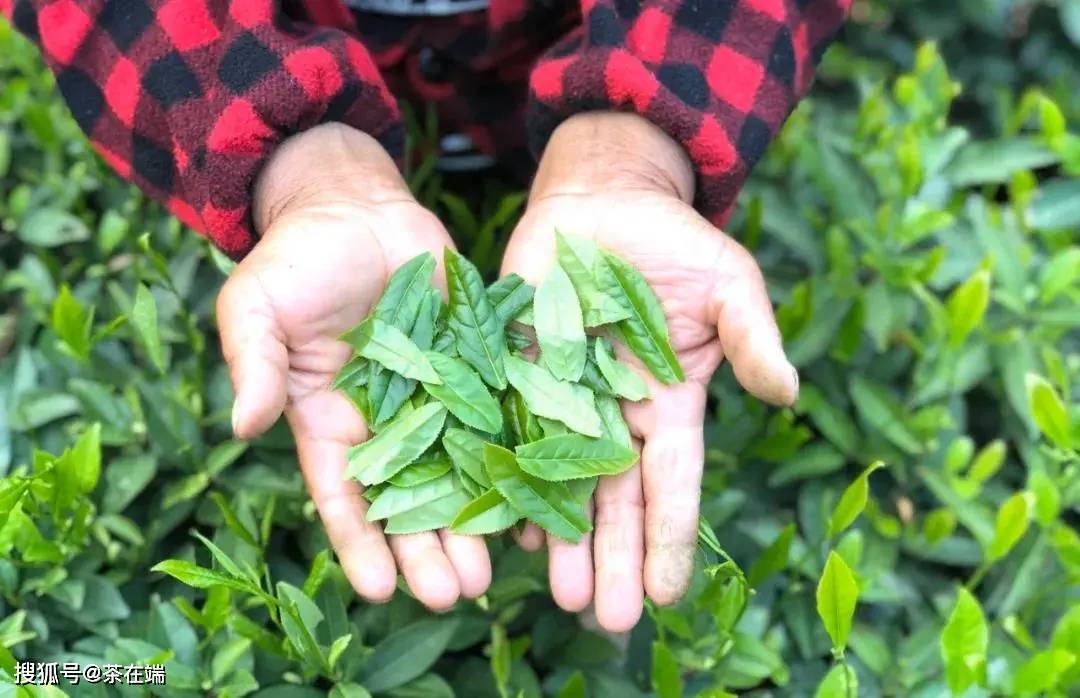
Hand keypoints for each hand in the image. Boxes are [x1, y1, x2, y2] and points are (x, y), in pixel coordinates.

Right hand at [217, 123, 489, 609]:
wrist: (355, 205)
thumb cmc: (296, 257)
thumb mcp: (257, 308)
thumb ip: (254, 366)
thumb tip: (242, 427)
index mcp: (330, 420)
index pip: (345, 495)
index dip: (360, 543)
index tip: (378, 590)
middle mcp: (388, 421)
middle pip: (412, 499)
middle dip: (430, 550)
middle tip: (459, 594)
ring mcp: (438, 395)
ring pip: (461, 469)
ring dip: (477, 518)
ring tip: (499, 565)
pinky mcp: (477, 363)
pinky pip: (500, 414)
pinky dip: (517, 453)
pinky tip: (537, 493)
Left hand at [502, 113, 797, 630]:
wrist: (601, 198)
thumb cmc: (673, 240)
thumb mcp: (728, 282)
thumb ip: (751, 338)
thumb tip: (787, 393)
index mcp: (670, 402)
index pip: (672, 482)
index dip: (668, 536)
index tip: (666, 593)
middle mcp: (615, 413)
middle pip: (614, 499)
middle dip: (613, 559)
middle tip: (606, 620)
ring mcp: (562, 397)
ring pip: (560, 482)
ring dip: (563, 540)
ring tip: (560, 596)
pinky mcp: (514, 373)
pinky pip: (508, 435)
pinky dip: (508, 481)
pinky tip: (507, 529)